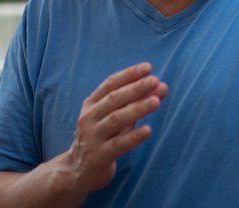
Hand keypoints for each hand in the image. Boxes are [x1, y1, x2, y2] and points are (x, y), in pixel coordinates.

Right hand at [65, 62, 167, 194]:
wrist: (76, 172)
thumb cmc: (102, 137)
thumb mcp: (115, 118)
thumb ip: (136, 102)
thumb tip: (161, 86)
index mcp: (91, 104)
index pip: (110, 84)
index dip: (129, 74)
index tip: (147, 67)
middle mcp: (89, 118)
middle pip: (113, 99)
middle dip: (135, 88)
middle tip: (154, 80)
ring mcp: (93, 137)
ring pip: (116, 119)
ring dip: (137, 108)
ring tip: (156, 101)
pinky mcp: (99, 156)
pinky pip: (118, 144)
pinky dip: (133, 136)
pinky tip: (148, 130)